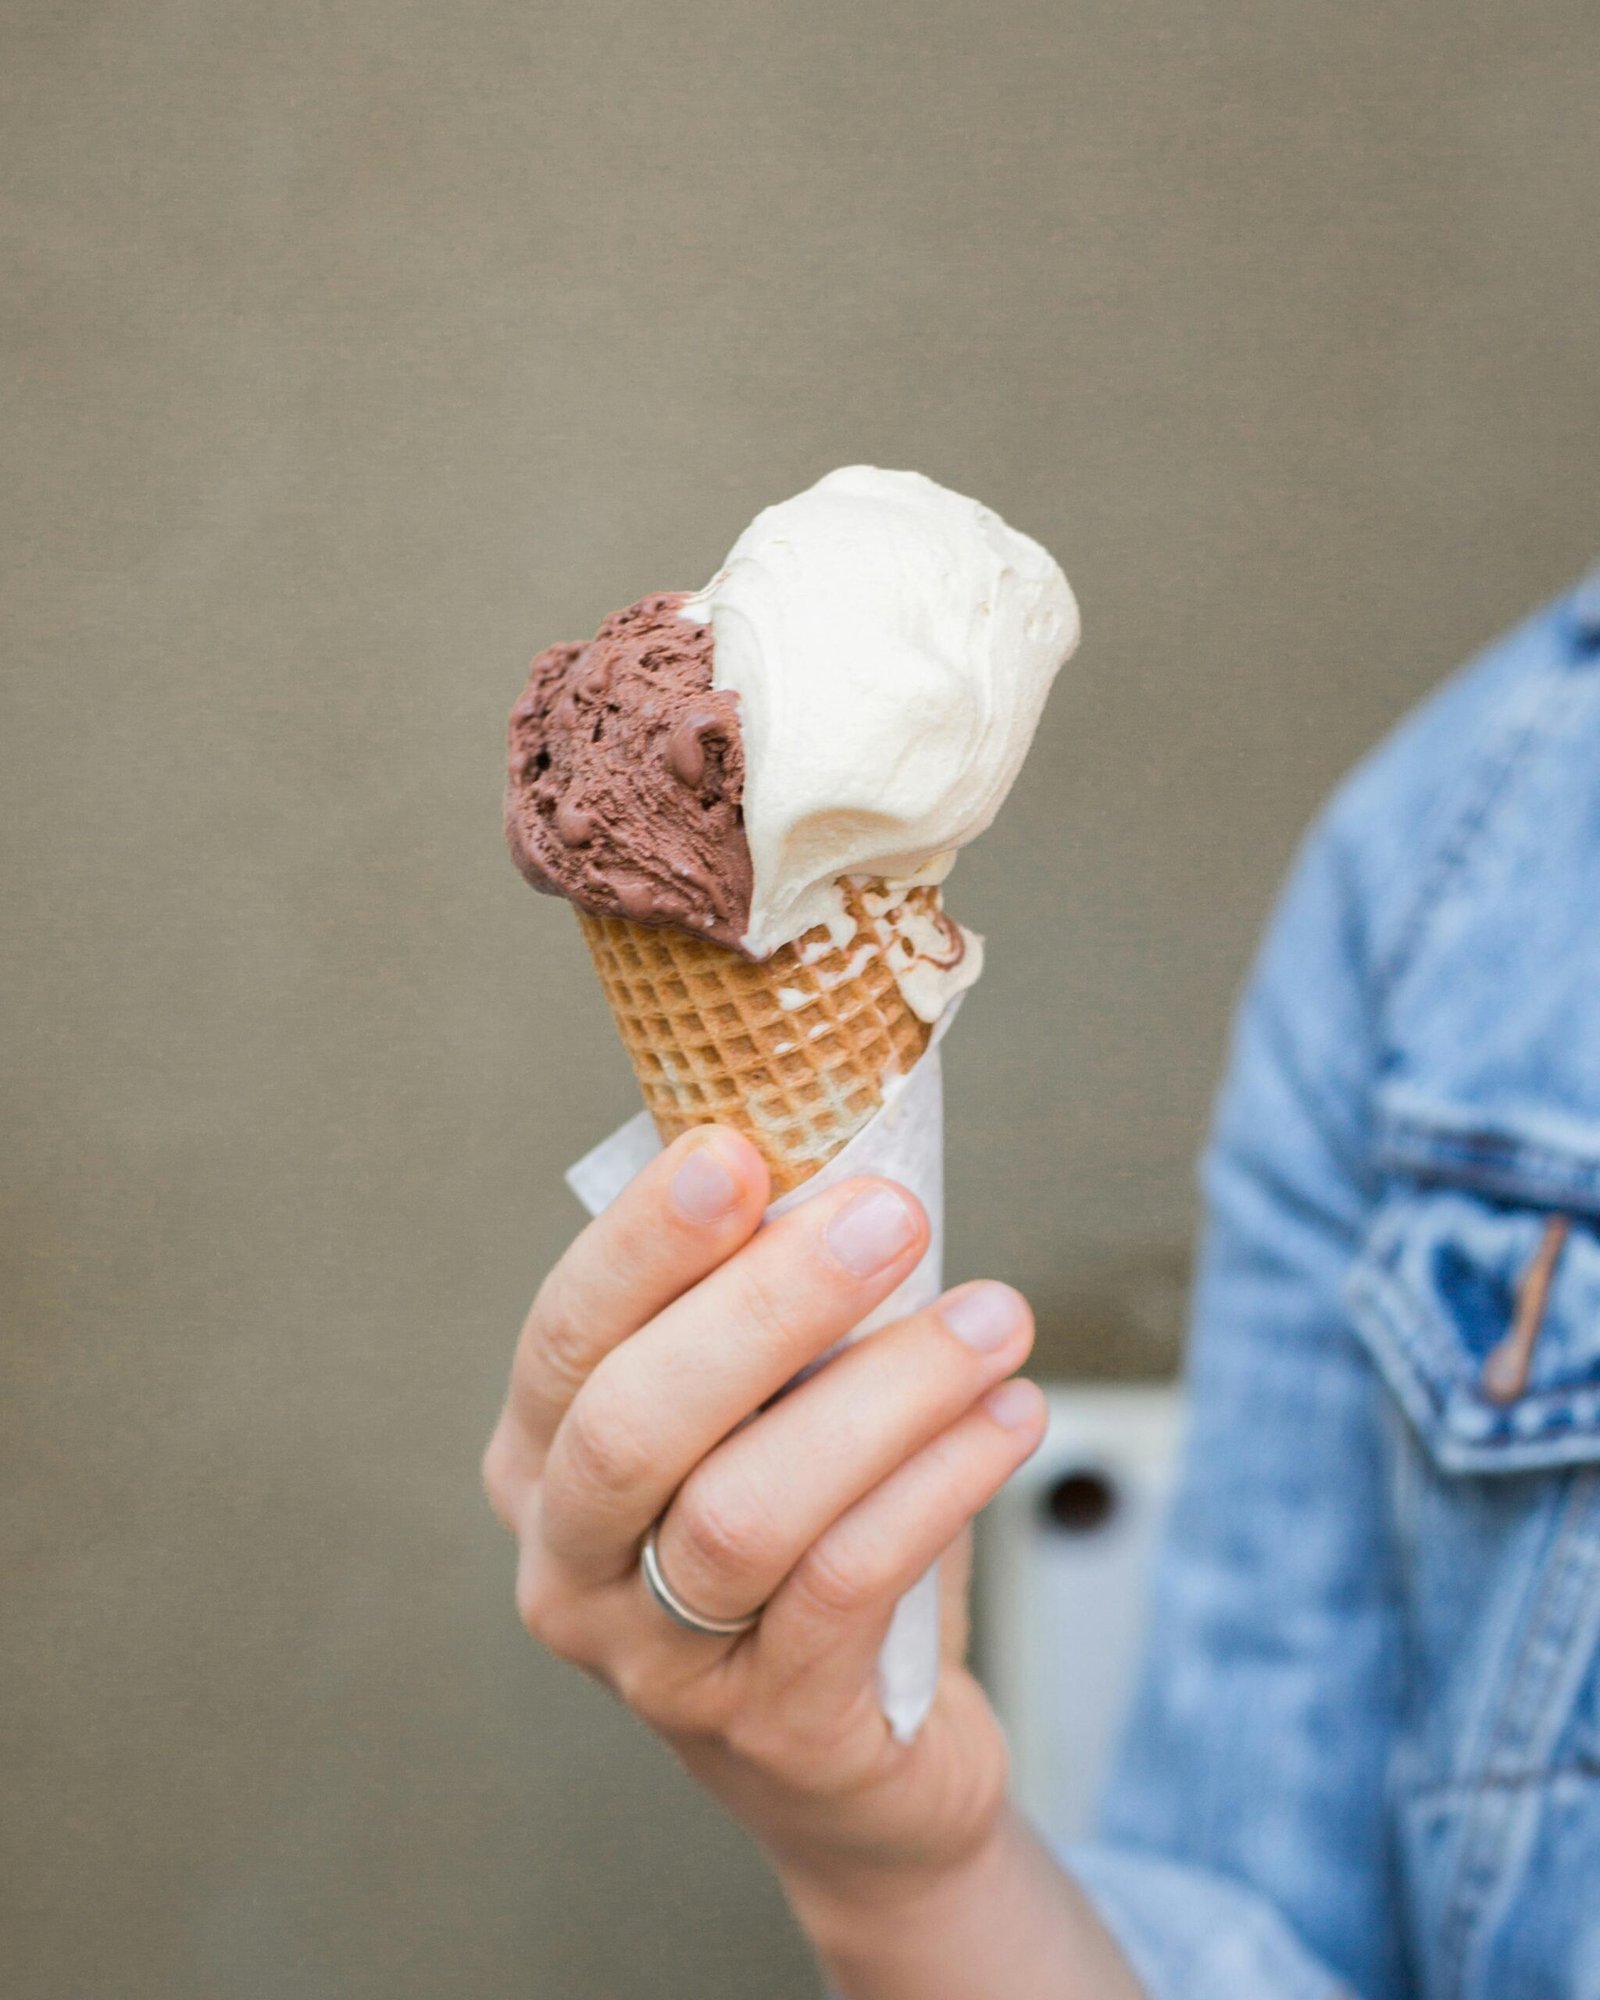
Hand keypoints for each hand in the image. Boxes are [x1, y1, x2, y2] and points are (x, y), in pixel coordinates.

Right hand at [482, 1125, 1045, 1909]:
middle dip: (765, 1305)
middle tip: (892, 1218)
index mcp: (540, 1456)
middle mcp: (566, 1563)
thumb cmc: (806, 1536)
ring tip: (997, 1319)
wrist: (860, 1761)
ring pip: (744, 1511)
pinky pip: (845, 1587)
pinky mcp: (769, 1727)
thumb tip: (851, 1167)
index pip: (565, 1332)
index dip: (645, 1241)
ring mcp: (653, 1663)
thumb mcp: (762, 1417)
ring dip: (886, 1393)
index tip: (737, 1150)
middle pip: (631, 1423)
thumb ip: (772, 1313)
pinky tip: (1009, 1416)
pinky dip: (934, 1485)